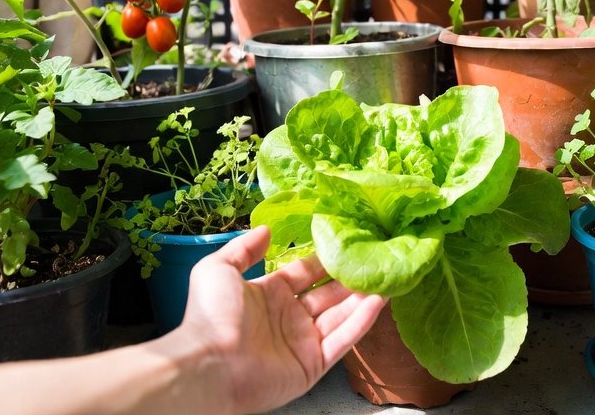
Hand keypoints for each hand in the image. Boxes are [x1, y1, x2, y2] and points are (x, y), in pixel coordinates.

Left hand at [171, 224, 385, 414]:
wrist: (209, 365)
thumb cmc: (211, 316)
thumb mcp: (218, 269)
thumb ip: (244, 248)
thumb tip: (267, 229)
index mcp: (269, 294)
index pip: (305, 273)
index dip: (325, 259)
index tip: (348, 241)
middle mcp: (288, 317)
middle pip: (327, 294)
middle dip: (350, 278)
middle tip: (374, 259)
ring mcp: (302, 342)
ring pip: (340, 315)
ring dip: (362, 298)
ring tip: (386, 277)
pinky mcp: (312, 364)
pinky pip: (342, 340)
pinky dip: (361, 322)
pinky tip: (378, 302)